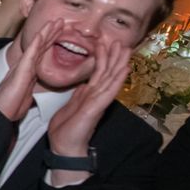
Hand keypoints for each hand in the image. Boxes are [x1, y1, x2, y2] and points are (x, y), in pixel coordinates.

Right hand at [0, 18, 62, 120]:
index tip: (61, 32)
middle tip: (60, 20)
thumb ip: (30, 90)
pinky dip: (36, 43)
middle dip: (51, 33)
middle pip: (40, 46)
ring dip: (46, 32)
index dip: (50, 41)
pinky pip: (30, 54)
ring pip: (36, 46)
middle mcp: (25, 67)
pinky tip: (42, 33)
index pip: (42, 53)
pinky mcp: (20, 71)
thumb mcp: (25, 99)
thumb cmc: (10, 109)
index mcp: (28, 73)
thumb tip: (35, 90)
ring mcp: (22, 68)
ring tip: (56, 21)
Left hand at [45, 39, 130, 160]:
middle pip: (108, 72)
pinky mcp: (96, 108)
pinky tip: (125, 69)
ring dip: (119, 63)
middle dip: (114, 56)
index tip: (106, 43)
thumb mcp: (72, 106)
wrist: (65, 147)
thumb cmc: (67, 129)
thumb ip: (80, 95)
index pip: (99, 73)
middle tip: (121, 41)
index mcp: (89, 94)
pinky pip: (108, 91)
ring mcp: (98, 102)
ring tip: (125, 48)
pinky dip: (117, 80)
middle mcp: (96, 96)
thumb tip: (85, 85)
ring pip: (111, 78)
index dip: (103, 58)